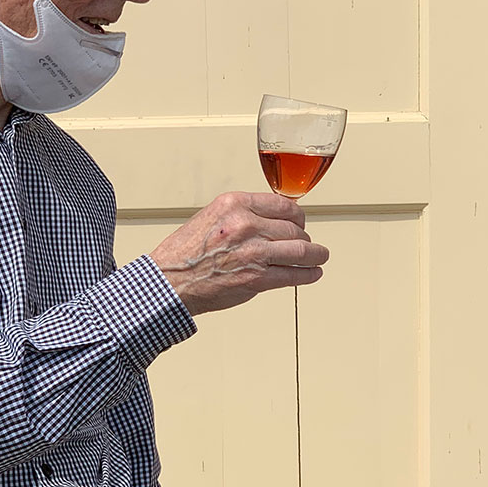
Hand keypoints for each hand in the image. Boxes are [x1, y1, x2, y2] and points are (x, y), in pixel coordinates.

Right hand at [151, 192, 329, 314]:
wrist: (168, 282)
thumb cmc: (185, 254)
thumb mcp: (211, 217)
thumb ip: (242, 215)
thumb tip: (271, 220)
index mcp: (235, 204)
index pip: (283, 204)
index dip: (296, 215)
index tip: (300, 221)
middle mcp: (246, 224)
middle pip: (294, 228)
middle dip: (303, 237)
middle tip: (306, 243)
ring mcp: (254, 252)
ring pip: (301, 250)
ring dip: (315, 255)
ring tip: (319, 257)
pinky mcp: (257, 278)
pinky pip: (294, 274)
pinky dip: (309, 274)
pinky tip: (313, 273)